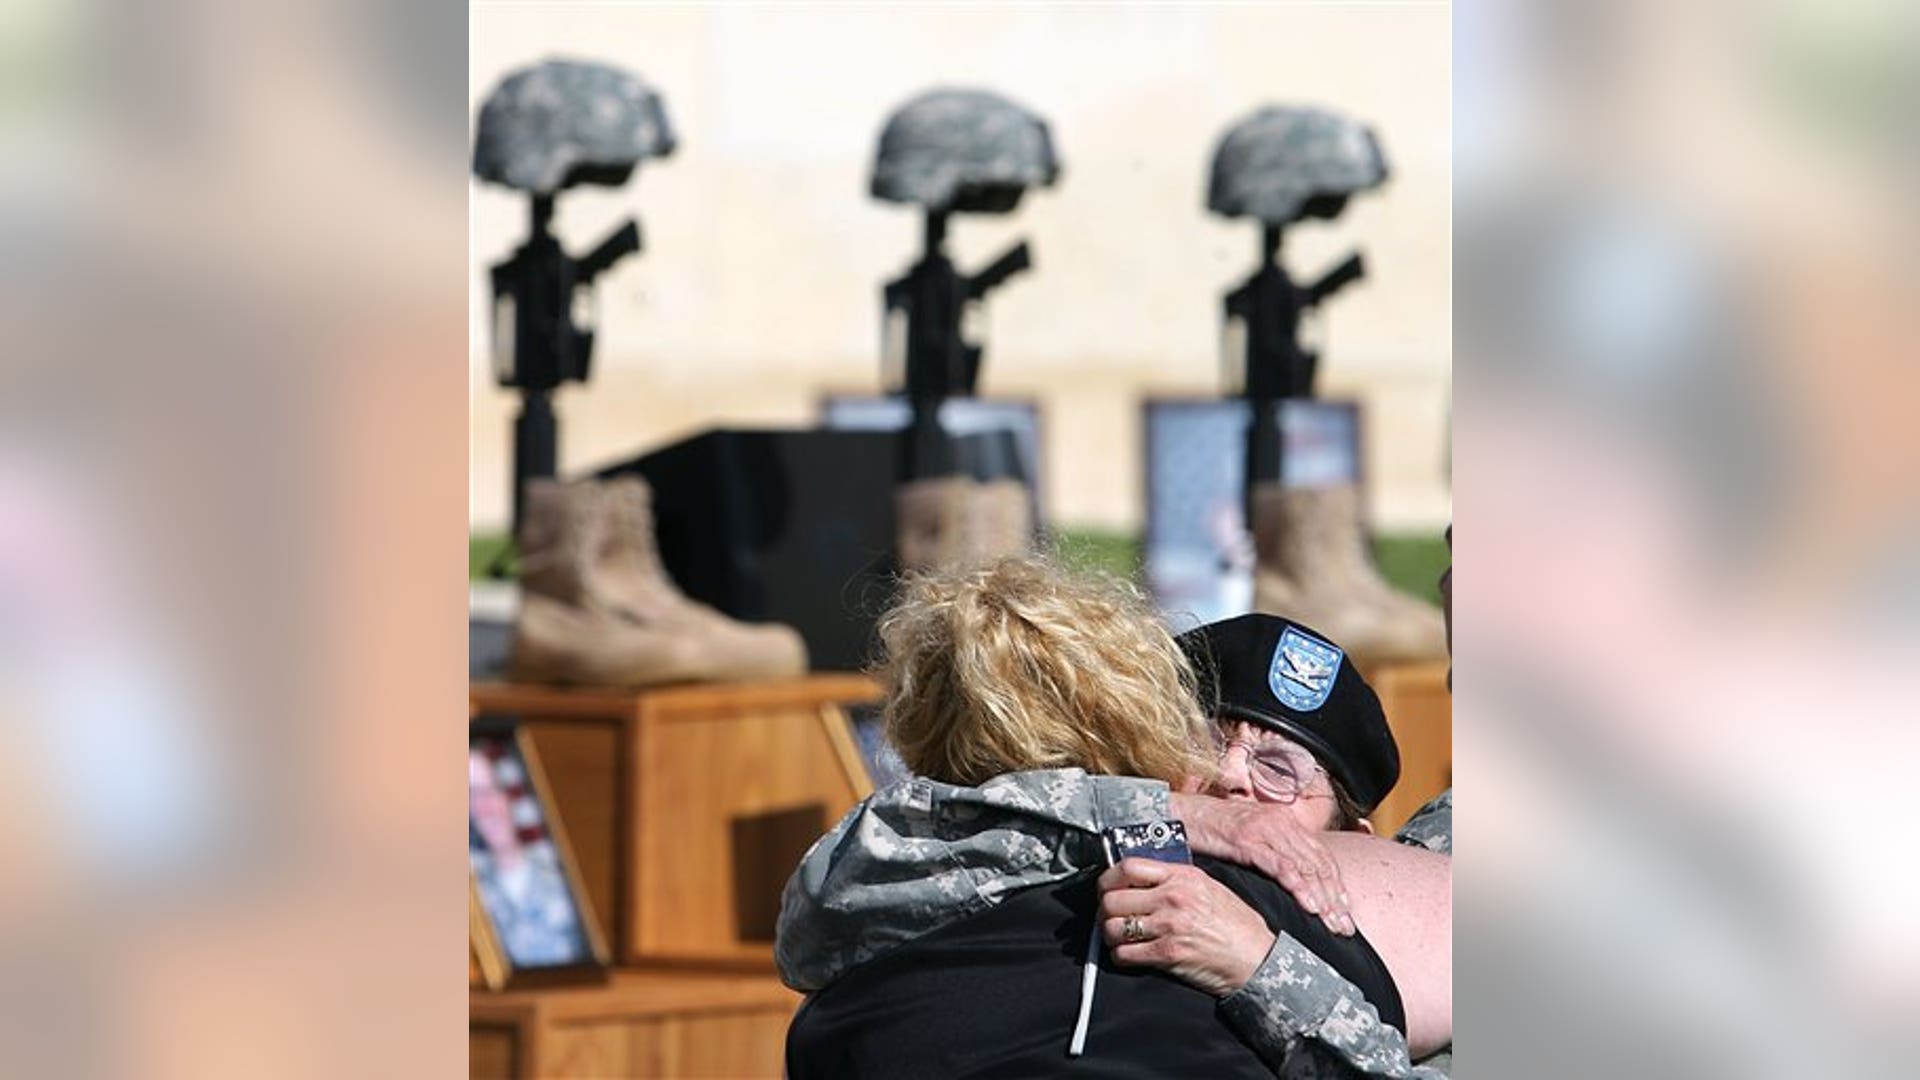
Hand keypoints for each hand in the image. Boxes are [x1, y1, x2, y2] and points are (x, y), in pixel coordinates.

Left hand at [1097, 858, 1275, 997]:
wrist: (1257, 958)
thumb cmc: (1236, 924)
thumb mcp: (1209, 887)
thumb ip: (1176, 879)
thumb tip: (1140, 878)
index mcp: (1182, 876)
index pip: (1128, 867)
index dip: (1108, 877)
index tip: (1106, 887)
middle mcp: (1173, 897)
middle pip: (1113, 898)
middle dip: (1106, 910)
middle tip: (1112, 916)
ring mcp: (1169, 926)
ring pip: (1113, 927)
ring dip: (1110, 935)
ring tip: (1120, 937)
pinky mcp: (1168, 954)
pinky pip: (1124, 954)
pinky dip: (1120, 956)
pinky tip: (1130, 954)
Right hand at [1170, 793, 1353, 934]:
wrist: (1178, 814)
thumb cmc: (1210, 830)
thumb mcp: (1248, 839)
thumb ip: (1269, 854)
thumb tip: (1289, 881)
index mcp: (1284, 822)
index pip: (1320, 856)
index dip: (1336, 885)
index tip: (1345, 912)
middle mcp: (1280, 823)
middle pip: (1319, 864)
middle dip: (1336, 898)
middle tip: (1346, 927)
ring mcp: (1264, 830)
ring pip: (1305, 866)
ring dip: (1323, 898)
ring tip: (1333, 923)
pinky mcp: (1247, 840)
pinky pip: (1280, 865)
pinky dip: (1298, 887)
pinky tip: (1309, 905)